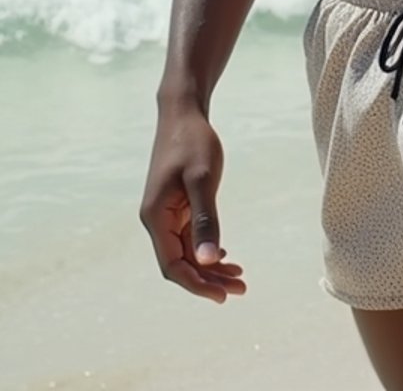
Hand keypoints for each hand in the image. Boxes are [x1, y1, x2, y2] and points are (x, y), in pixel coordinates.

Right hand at [139, 103, 246, 302]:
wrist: (183, 113)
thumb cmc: (192, 141)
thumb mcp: (203, 179)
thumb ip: (205, 220)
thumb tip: (208, 261)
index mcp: (156, 218)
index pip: (173, 266)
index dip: (197, 285)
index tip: (223, 295)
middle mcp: (156, 220)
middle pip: (180, 263)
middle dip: (208, 280)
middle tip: (241, 288)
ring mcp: (165, 214)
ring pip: (186, 252)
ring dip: (210, 266)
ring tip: (239, 277)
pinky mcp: (175, 206)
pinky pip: (188, 237)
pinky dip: (206, 248)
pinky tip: (224, 253)